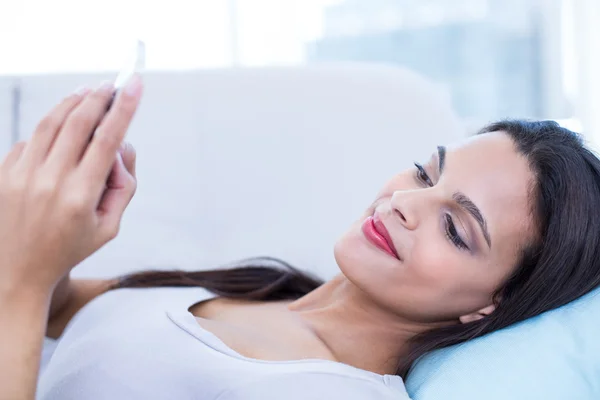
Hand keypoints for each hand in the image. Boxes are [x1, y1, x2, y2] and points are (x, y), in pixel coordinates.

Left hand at [0, 77, 142, 293]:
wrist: (16, 272)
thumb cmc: (69, 249)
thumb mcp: (109, 227)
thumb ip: (124, 186)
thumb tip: (124, 146)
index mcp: (80, 196)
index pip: (107, 139)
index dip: (124, 108)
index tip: (135, 84)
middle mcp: (49, 181)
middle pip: (78, 122)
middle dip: (99, 97)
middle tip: (113, 84)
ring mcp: (22, 176)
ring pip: (50, 123)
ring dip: (73, 102)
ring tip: (89, 91)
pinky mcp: (4, 174)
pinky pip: (30, 139)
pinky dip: (50, 126)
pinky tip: (62, 125)